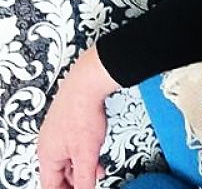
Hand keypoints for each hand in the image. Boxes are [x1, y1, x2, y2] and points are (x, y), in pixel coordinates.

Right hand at [38, 45, 120, 188]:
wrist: (89, 82)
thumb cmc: (83, 111)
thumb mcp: (87, 154)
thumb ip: (85, 178)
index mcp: (47, 154)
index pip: (50, 186)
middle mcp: (48, 142)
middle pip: (58, 172)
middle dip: (74, 180)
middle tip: (89, 184)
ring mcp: (57, 129)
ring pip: (67, 157)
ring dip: (81, 165)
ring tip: (97, 169)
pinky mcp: (68, 120)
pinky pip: (72, 143)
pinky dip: (83, 150)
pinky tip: (95, 150)